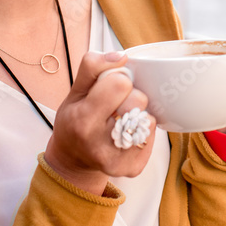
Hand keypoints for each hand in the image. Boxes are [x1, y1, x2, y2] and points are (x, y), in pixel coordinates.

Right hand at [44, 51, 156, 194]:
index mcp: (82, 119)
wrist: (73, 160)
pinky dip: (143, 131)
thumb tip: (121, 55)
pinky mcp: (132, 169)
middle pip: (139, 100)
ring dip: (139, 114)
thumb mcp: (75, 90)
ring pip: (149, 119)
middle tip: (115, 105)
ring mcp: (117, 160)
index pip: (120, 83)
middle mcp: (98, 144)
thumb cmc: (74, 119)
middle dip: (130, 96)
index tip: (108, 88)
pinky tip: (127, 134)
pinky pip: (153, 136)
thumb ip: (93, 66)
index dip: (118, 79)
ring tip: (122, 119)